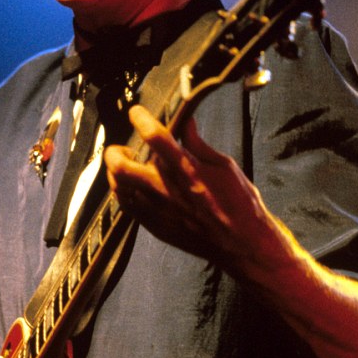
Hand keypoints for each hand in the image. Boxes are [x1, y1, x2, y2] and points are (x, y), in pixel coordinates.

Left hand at [104, 105, 278, 281]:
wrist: (242, 245)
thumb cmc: (239, 205)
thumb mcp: (225, 166)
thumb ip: (199, 144)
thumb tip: (186, 124)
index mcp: (189, 169)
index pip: (156, 138)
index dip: (141, 120)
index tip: (136, 113)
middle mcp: (168, 190)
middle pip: (122, 167)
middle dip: (115, 152)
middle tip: (122, 148)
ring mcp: (159, 210)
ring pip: (119, 187)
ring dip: (116, 173)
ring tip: (125, 167)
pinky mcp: (156, 226)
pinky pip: (126, 207)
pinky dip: (123, 192)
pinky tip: (132, 188)